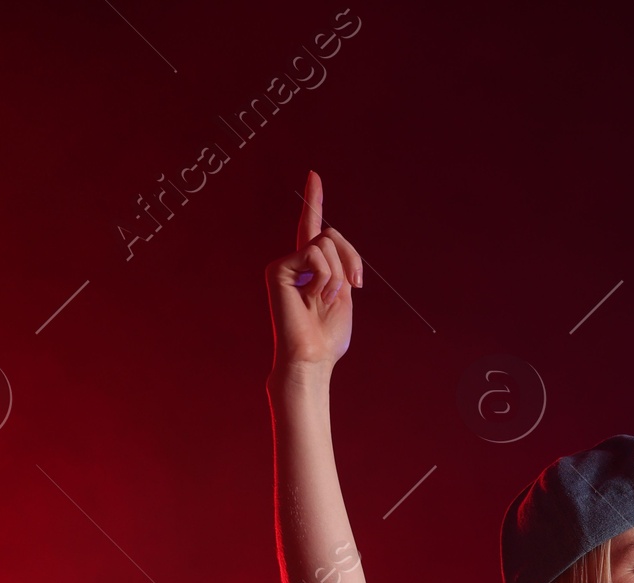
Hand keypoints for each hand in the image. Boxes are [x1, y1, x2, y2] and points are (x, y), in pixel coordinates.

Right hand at [265, 169, 362, 374]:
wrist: (312, 358)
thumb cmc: (327, 337)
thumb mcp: (343, 295)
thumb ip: (340, 266)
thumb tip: (333, 243)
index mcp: (312, 268)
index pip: (313, 228)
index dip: (314, 201)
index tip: (313, 174)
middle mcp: (295, 262)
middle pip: (331, 233)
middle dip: (351, 258)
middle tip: (355, 285)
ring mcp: (285, 264)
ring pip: (325, 244)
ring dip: (338, 275)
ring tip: (324, 301)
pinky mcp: (277, 269)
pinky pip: (315, 256)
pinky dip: (324, 278)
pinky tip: (313, 299)